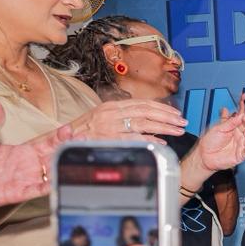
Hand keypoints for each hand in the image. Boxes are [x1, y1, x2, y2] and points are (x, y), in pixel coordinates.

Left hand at [0, 102, 71, 210]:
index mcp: (17, 153)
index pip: (44, 143)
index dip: (58, 136)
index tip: (69, 128)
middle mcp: (23, 167)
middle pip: (53, 157)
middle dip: (68, 149)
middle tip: (82, 141)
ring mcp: (21, 180)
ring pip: (50, 173)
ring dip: (64, 166)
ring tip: (77, 158)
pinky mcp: (15, 193)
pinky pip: (37, 191)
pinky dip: (49, 186)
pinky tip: (59, 179)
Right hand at [68, 98, 186, 143]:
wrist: (62, 139)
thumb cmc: (84, 131)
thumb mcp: (102, 117)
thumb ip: (122, 116)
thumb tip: (146, 118)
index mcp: (112, 106)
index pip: (142, 103)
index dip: (161, 107)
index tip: (176, 112)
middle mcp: (111, 113)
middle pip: (146, 111)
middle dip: (167, 116)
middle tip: (182, 121)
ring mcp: (109, 126)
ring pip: (142, 122)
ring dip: (163, 126)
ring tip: (177, 130)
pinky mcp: (107, 139)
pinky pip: (133, 138)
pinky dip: (149, 140)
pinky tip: (161, 142)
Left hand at [197, 96, 244, 171]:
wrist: (204, 156)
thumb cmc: (209, 142)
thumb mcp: (218, 128)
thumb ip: (229, 121)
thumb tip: (238, 113)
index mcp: (233, 127)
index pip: (241, 118)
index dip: (243, 111)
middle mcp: (238, 134)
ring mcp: (241, 143)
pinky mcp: (241, 153)